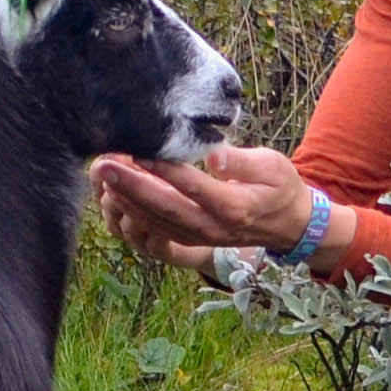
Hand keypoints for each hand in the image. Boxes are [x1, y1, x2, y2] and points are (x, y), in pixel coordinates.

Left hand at [90, 143, 318, 267]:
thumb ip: (242, 162)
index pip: (192, 187)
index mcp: (233, 207)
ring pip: (155, 222)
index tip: (138, 151)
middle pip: (165, 208)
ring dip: (126, 201)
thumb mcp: (273, 166)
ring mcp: (199, 237)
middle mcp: (212, 227)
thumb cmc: (279, 185)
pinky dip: (133, 213)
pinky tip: (115, 195)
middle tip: (103, 165)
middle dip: (131, 187)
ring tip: (102, 176)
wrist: (288, 224)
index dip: (164, 171)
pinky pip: (156, 229)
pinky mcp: (190, 239)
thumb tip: (214, 155)